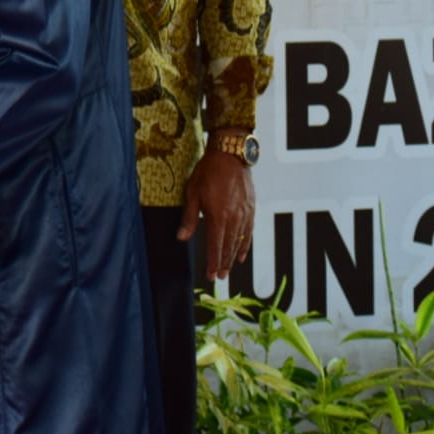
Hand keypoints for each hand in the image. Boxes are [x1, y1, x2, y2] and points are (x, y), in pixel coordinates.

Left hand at [178, 150, 255, 280]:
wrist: (231, 155)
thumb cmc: (207, 172)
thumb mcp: (193, 193)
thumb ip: (189, 218)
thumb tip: (182, 238)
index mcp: (218, 216)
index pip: (214, 245)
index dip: (212, 261)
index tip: (210, 275)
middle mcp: (234, 218)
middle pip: (228, 246)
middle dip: (222, 263)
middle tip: (218, 277)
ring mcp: (245, 214)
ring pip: (239, 240)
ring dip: (232, 256)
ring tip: (228, 270)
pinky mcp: (251, 209)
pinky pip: (249, 231)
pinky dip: (245, 244)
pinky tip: (241, 254)